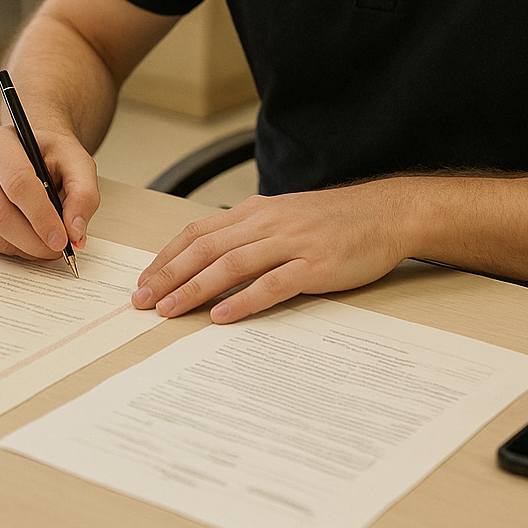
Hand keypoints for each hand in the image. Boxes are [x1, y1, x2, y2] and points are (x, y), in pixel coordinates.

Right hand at [0, 125, 99, 260]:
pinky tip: (30, 242)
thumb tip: (74, 231)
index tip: (61, 239)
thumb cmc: (53, 155)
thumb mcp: (79, 165)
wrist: (35, 152)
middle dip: (32, 240)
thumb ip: (83, 195)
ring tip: (48, 245)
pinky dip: (11, 250)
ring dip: (24, 248)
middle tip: (58, 249)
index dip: (40, 216)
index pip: (17, 183)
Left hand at [130, 180, 412, 323]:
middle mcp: (269, 222)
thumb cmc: (336, 220)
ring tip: (169, 310)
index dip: (167, 256)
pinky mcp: (315, 265)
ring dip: (195, 288)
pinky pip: (272, 284)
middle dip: (169, 275)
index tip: (144, 280)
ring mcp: (292, 242)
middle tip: (142, 301)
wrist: (386, 213)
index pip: (199, 232)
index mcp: (257, 211)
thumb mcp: (286, 216)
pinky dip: (243, 301)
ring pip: (231, 265)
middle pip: (206, 248)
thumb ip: (252, 233)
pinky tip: (222, 316)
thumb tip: (213, 258)